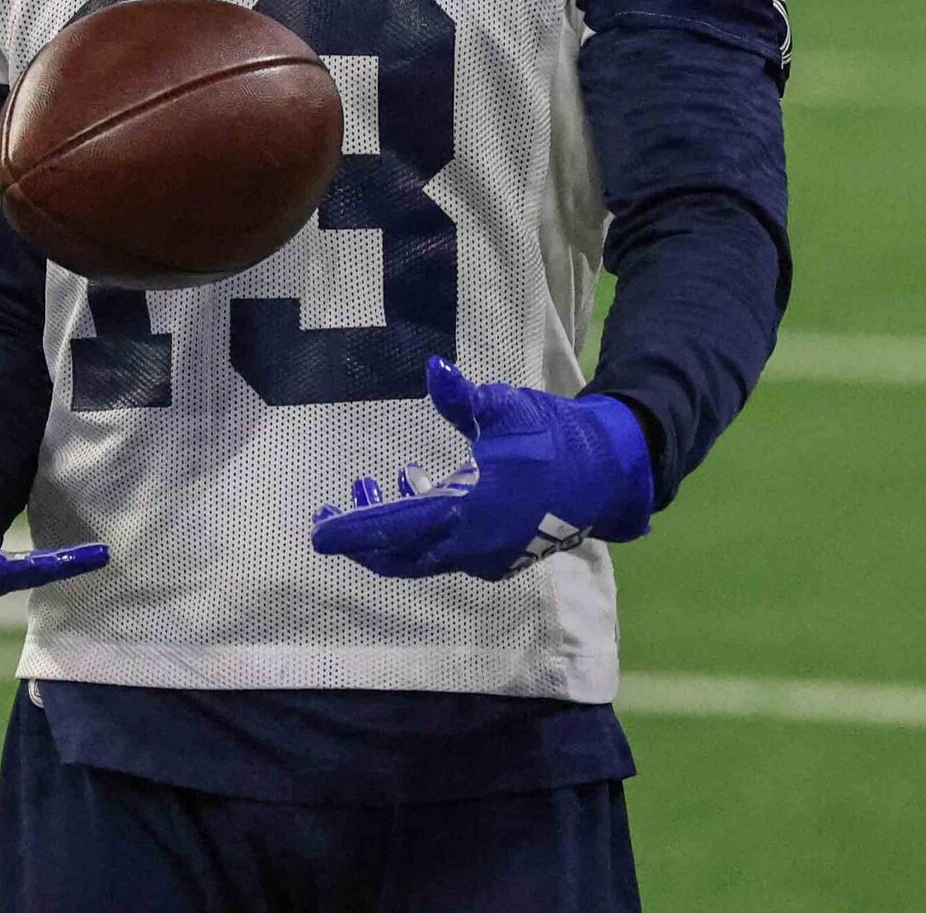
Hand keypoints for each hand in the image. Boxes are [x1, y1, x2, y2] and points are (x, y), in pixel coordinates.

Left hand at [309, 358, 654, 581]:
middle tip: (331, 513)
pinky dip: (422, 526)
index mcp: (467, 515)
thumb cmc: (554, 439)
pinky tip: (416, 485)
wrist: (608, 474)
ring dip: (392, 526)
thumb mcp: (506, 410)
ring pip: (422, 553)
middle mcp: (470, 547)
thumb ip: (462, 398)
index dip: (352, 530)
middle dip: (361, 537)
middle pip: (399, 556)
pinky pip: (445, 549)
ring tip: (375, 479)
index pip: (394, 529)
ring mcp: (485, 557)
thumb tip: (432, 368)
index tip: (317, 532)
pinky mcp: (498, 554)